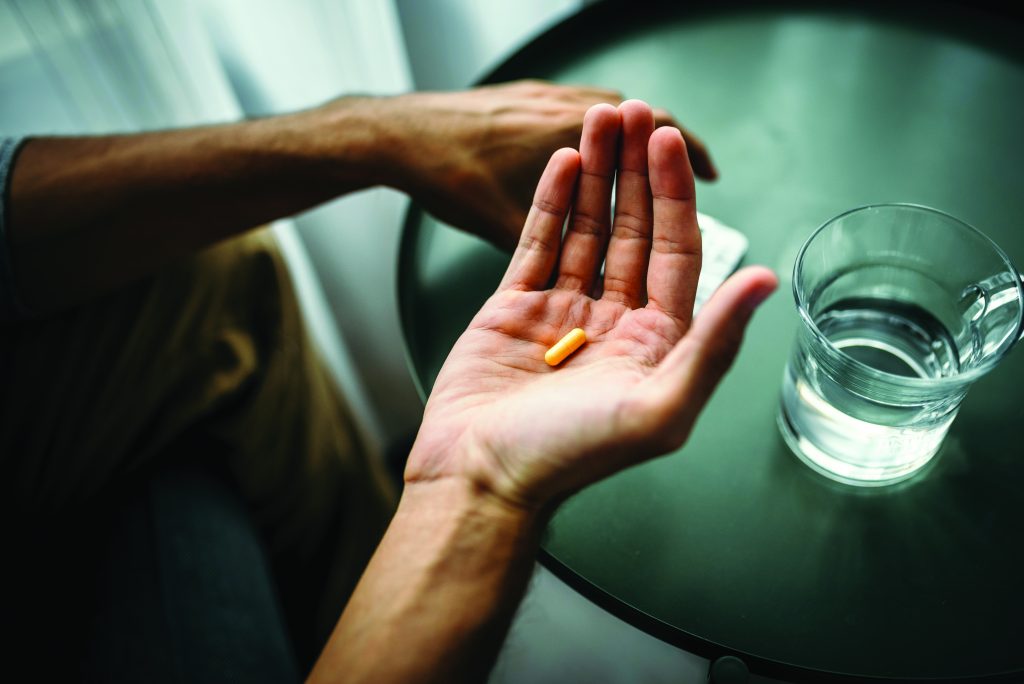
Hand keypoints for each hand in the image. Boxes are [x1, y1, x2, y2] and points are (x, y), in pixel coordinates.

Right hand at [405, 100, 776, 511]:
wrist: (479, 478)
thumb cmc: (567, 457)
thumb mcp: (658, 407)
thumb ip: (713, 343)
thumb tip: (764, 283)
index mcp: (657, 342)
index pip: (676, 250)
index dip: (674, 193)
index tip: (665, 140)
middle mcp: (615, 321)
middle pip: (634, 229)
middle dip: (635, 170)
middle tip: (633, 112)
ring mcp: (564, 312)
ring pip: (588, 229)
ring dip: (596, 175)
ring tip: (597, 122)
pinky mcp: (515, 309)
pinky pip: (538, 244)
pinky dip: (551, 203)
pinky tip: (564, 165)